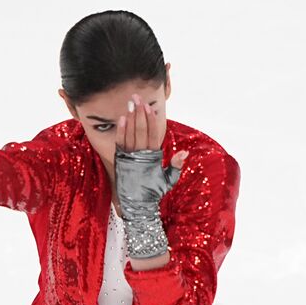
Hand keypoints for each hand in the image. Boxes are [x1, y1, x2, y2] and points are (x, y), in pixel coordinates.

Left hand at [114, 92, 189, 219]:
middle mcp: (141, 156)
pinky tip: (121, 119)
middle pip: (140, 130)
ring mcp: (129, 158)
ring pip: (130, 134)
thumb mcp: (169, 180)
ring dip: (130, 117)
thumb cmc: (154, 192)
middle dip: (139, 113)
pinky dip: (120, 131)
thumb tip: (185, 152)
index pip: (153, 135)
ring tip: (130, 103)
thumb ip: (176, 165)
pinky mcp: (120, 161)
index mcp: (154, 158)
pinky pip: (120, 143)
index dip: (151, 121)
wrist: (138, 206)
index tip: (149, 108)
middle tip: (137, 98)